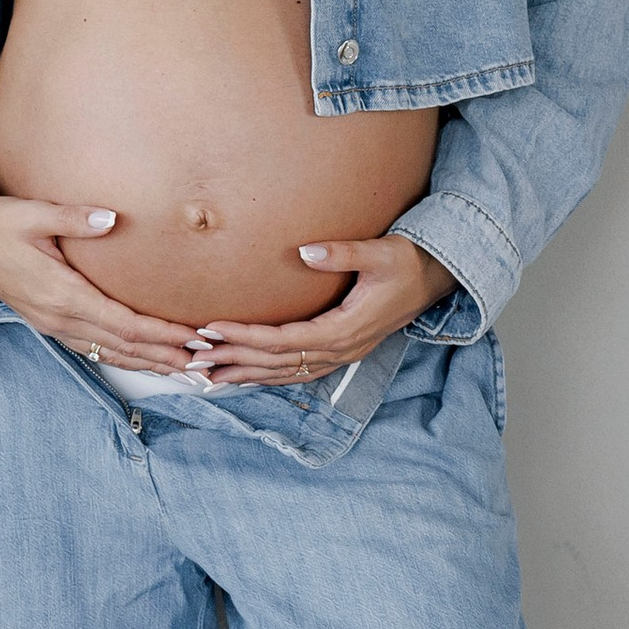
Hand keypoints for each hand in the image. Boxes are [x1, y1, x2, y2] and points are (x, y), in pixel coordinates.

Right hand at [0, 199, 204, 373]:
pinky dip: (124, 358)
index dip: (162, 334)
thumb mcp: (32, 213)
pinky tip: (144, 361)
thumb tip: (112, 218)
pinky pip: (94, 349)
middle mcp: (60, 317)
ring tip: (185, 372)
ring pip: (110, 353)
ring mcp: (54, 325)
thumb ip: (75, 218)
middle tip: (206, 365)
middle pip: (124, 345)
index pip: (124, 322)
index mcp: (61, 293)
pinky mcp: (50, 323)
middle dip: (167, 356)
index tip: (194, 338)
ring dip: (150, 363)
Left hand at [188, 236, 454, 388]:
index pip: (285, 339)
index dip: (246, 336)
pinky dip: (268, 376)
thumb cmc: (408, 263)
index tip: (212, 328)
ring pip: (285, 373)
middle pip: (278, 362)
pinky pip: (298, 372)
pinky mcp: (341, 351)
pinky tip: (245, 376)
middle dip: (234, 360)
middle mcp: (341, 349)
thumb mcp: (381, 252)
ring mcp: (341, 354)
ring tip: (207, 376)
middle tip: (193, 358)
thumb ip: (344, 252)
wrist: (435, 279)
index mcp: (346, 329)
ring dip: (246, 374)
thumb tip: (305, 251)